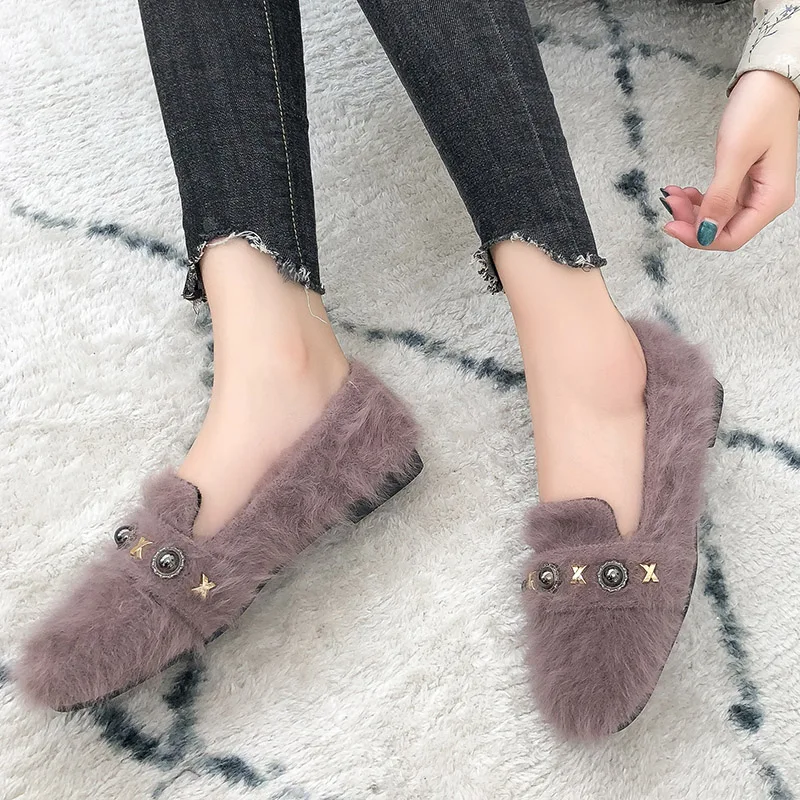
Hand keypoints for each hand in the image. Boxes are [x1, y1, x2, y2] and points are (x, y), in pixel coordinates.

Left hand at [662, 69, 799, 250]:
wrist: (771, 80)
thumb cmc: (760, 110)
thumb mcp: (735, 155)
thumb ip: (719, 197)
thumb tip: (705, 233)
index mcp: (771, 200)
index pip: (732, 238)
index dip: (699, 238)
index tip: (671, 225)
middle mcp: (766, 200)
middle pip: (722, 228)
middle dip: (691, 221)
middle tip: (669, 202)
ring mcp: (755, 192)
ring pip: (716, 216)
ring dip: (691, 210)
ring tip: (672, 194)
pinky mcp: (744, 182)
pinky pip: (718, 201)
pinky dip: (698, 200)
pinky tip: (683, 192)